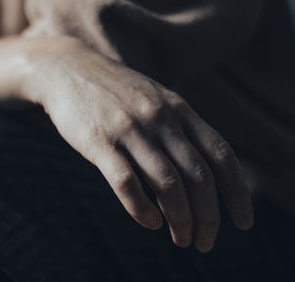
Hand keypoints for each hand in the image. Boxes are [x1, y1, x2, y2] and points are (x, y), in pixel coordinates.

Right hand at [22, 37, 253, 252]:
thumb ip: (179, 126)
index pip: (221, 155)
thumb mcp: (155, 98)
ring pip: (167, 184)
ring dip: (180, 219)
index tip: (243, 222)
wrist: (67, 69)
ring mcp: (129, 129)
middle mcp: (159, 119)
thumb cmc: (114, 91)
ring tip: (182, 240)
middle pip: (198, 176)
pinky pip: (127, 184)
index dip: (238, 192)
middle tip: (205, 242)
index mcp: (178, 109)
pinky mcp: (99, 142)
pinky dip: (142, 210)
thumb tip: (201, 170)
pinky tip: (149, 223)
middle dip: (208, 217)